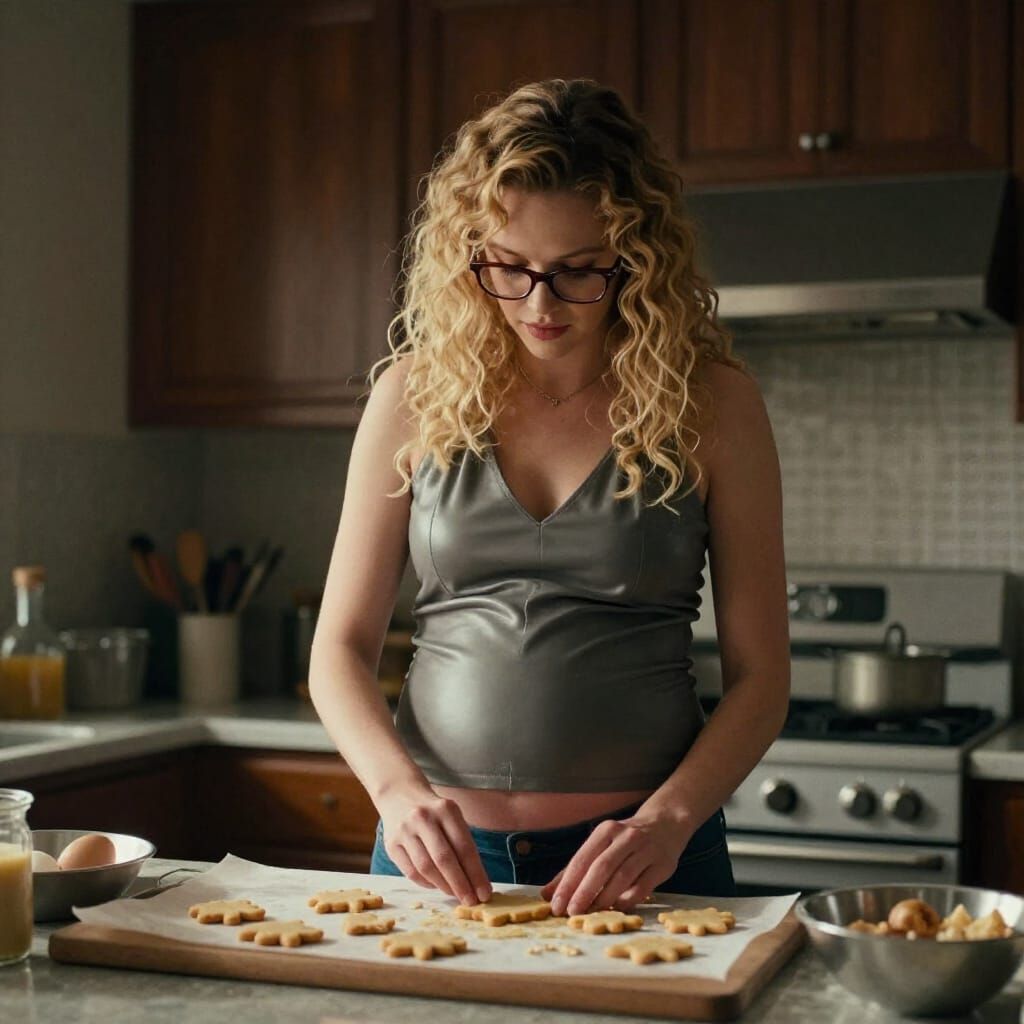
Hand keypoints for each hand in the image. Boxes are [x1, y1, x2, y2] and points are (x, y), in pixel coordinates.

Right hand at [377, 786, 491, 905]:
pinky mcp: (391, 844)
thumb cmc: (434, 811)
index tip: (484, 893)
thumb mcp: (451, 816)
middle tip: (471, 901)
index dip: (476, 873)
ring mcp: (404, 831)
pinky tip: (436, 885)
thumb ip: (462, 843)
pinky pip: (411, 872)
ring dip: (444, 886)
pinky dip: (426, 883)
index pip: (464, 846)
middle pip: (444, 859)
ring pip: (426, 868)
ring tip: (455, 894)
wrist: (399, 794)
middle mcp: (423, 818)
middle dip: (460, 884)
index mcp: (445, 809)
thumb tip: (476, 881)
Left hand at [540, 812, 691, 915]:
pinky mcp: (662, 865)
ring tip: (591, 914)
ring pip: (622, 877)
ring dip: (604, 899)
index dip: (567, 884)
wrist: (666, 823)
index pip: (582, 859)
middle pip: (601, 867)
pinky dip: (627, 900)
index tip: (556, 905)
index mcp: (605, 831)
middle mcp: (625, 837)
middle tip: (571, 912)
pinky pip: (642, 887)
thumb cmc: (624, 840)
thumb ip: (574, 869)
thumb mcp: (600, 845)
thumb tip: (547, 894)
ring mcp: (646, 850)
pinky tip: (616, 910)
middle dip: (584, 892)